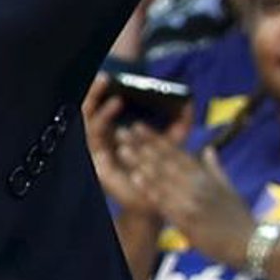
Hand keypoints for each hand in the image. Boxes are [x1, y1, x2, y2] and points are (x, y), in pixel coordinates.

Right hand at [82, 77, 171, 213]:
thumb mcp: (171, 142)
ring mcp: (96, 152)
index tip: (110, 75)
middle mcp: (101, 139)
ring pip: (89, 124)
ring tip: (116, 100)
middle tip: (104, 78)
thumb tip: (189, 101)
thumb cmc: (162, 173)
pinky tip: (119, 128)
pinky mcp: (97, 166)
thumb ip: (179, 122)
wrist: (157, 203)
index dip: (101, 89)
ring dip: (101, 111)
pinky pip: (95, 146)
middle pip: (89, 110)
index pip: (101, 104)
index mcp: (114, 131)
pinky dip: (105, 137)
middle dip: (94, 93)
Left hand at [106, 114, 253, 267]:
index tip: (138, 126)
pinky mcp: (187, 220)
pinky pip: (165, 202)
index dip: (156, 139)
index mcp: (206, 177)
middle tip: (122, 132)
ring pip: (162, 179)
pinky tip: (136, 179)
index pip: (176, 153)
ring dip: (141, 163)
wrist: (250, 244)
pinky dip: (151, 189)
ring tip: (123, 150)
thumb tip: (208, 149)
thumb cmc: (240, 218)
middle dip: (142, 146)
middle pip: (165, 162)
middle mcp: (197, 185)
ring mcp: (191, 202)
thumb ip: (215, 169)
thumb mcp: (229, 189)